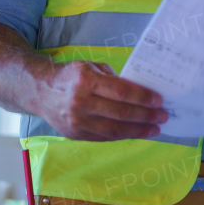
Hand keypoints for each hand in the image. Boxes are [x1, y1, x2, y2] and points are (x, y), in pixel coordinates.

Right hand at [36, 60, 168, 141]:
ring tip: (155, 128)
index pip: (121, 91)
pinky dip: (124, 136)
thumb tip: (140, 91)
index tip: (159, 101)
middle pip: (121, 113)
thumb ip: (114, 78)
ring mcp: (77, 121)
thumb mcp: (91, 67)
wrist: (40, 92)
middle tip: (163, 116)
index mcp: (85, 80)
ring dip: (139, 130)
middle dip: (146, 115)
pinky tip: (137, 132)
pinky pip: (105, 138)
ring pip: (115, 130)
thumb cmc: (70, 76)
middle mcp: (80, 102)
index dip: (142, 97)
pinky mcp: (76, 135)